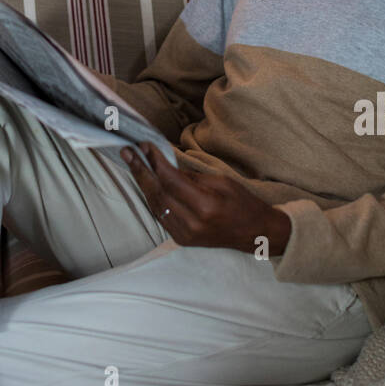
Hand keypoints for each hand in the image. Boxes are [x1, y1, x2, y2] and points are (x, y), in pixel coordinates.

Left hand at [121, 143, 290, 255]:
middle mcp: (192, 223)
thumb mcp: (221, 182)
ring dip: (143, 183)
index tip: (145, 146)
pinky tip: (145, 182)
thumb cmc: (243, 204)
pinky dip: (152, 197)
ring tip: (132, 163)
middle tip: (128, 152)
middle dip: (141, 171)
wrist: (256, 234)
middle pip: (158, 194)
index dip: (156, 162)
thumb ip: (190, 176)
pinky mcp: (182, 239)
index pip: (171, 181)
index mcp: (206, 206)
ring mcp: (185, 234)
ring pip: (155, 205)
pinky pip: (160, 215)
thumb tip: (165, 165)